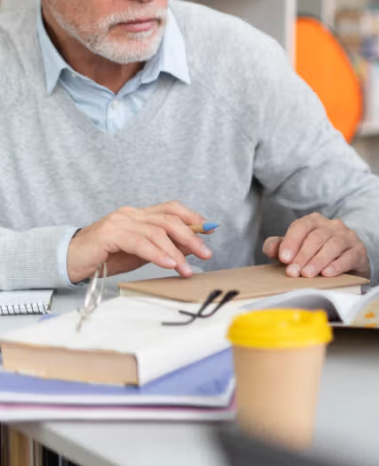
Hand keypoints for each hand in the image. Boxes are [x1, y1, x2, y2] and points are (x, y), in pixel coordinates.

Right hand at [66, 201, 212, 282]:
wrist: (69, 261)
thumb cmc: (104, 258)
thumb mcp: (140, 253)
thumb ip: (163, 247)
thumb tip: (192, 246)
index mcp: (139, 215)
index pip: (171, 209)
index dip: (192, 217)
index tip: (210, 229)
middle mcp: (131, 214)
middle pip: (169, 219)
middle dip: (192, 236)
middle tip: (206, 254)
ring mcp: (120, 221)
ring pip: (157, 231)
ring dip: (177, 251)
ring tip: (186, 269)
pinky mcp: (109, 234)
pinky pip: (140, 242)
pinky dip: (158, 253)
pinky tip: (169, 264)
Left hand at [263, 213, 368, 278]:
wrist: (347, 263)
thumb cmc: (317, 255)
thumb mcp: (295, 250)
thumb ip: (279, 247)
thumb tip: (271, 249)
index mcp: (314, 221)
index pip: (301, 227)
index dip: (291, 242)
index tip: (283, 259)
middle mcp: (332, 226)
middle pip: (316, 237)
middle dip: (303, 256)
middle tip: (293, 273)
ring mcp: (347, 237)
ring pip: (332, 245)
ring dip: (318, 261)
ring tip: (308, 274)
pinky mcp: (358, 251)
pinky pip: (348, 257)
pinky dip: (337, 265)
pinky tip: (327, 274)